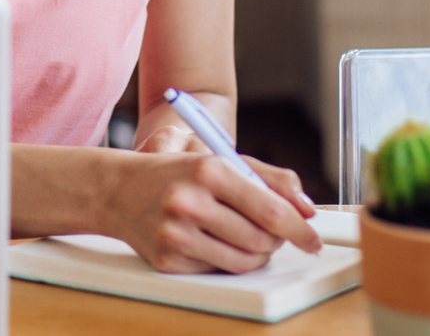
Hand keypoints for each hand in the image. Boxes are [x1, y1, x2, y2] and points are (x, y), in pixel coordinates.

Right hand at [103, 141, 320, 273]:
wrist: (117, 188)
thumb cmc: (177, 171)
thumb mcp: (221, 160)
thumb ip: (270, 179)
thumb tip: (306, 209)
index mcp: (208, 170)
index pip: (270, 210)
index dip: (299, 229)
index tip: (312, 238)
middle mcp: (189, 202)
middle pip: (261, 239)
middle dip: (276, 240)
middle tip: (275, 232)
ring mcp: (176, 234)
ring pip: (243, 261)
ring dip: (256, 253)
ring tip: (248, 236)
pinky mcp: (167, 259)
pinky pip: (218, 270)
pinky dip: (227, 259)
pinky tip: (217, 241)